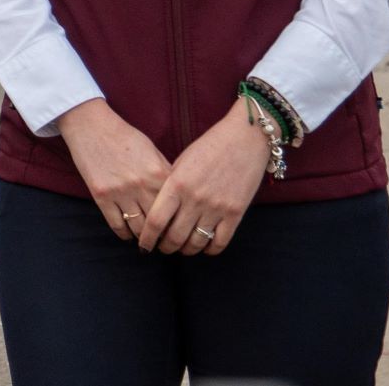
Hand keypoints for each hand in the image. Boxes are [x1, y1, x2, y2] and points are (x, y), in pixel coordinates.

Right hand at [55, 99, 171, 242]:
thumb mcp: (152, 151)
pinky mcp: (101, 196)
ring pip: (138, 229)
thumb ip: (165, 174)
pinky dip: (124, 234)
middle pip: (159, 224)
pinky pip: (117, 225)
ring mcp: (120, 192)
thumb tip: (178, 200)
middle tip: (165, 243)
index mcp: (158, 173)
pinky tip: (128, 234)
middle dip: (163, 236)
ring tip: (147, 241)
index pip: (175, 209)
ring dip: (144, 238)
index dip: (179, 224)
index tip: (179, 231)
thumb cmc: (124, 137)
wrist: (91, 126)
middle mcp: (141, 185)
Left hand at [138, 97, 268, 255]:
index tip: (144, 244)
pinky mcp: (236, 213)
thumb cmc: (209, 147)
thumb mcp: (181, 162)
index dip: (147, 237)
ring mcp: (216, 208)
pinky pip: (220, 242)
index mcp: (176, 184)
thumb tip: (158, 208)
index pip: (155, 221)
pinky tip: (204, 247)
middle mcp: (195, 199)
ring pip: (196, 243)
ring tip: (181, 249)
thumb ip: (170, 185)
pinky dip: (210, 250)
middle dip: (165, 247)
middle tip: (162, 249)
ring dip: (186, 250)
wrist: (245, 138)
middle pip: (174, 236)